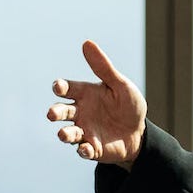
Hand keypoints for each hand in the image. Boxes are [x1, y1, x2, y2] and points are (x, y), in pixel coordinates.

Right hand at [48, 40, 146, 169]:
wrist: (139, 133)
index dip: (60, 87)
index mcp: (84, 94)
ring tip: (64, 134)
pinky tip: (85, 148)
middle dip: (55, 112)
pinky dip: (82, 150)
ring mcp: (84, 131)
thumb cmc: (128, 105)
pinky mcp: (91, 148)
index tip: (58, 87)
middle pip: (61, 111)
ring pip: (67, 133)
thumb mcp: (120, 85)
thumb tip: (87, 43)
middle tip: (53, 114)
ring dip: (64, 134)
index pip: (67, 89)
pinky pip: (83, 150)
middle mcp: (79, 113)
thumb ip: (103, 67)